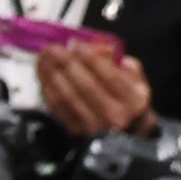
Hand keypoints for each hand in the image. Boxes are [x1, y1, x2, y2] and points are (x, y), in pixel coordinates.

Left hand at [37, 30, 154, 138]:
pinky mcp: (75, 131)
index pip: (110, 77)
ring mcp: (92, 126)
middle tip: (54, 48)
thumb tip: (105, 50)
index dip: (91, 59)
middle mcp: (113, 115)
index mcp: (132, 100)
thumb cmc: (127, 103)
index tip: (76, 44)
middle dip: (67, 64)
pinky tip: (44, 74)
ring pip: (68, 97)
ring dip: (52, 75)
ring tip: (44, 58)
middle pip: (86, 86)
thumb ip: (126, 65)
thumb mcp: (137, 83)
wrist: (124, 135)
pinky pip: (57, 108)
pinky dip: (48, 89)